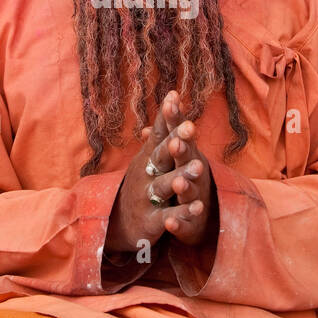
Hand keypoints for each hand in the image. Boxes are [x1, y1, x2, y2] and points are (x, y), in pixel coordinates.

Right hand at [104, 91, 212, 251]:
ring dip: (180, 176)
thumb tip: (172, 95)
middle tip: (190, 127)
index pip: (157, 133)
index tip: (175, 97)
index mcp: (147, 156)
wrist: (118, 223)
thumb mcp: (148, 155)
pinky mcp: (151, 221)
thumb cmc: (141, 182)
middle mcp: (145, 173)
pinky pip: (168, 216)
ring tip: (198, 167)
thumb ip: (163, 128)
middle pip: (160, 155)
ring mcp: (146, 197)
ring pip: (164, 185)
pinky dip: (182, 213)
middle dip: (174, 142)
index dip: (166, 117)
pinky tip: (198, 207)